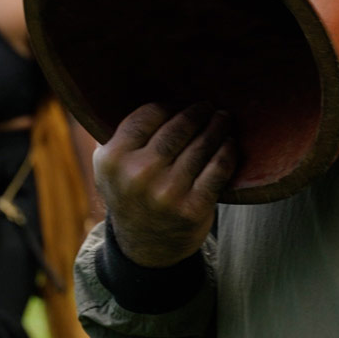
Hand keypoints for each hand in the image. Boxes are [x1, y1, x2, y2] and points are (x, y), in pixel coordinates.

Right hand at [94, 102, 236, 267]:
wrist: (145, 248)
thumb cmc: (130, 193)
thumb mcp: (108, 166)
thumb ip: (119, 134)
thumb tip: (142, 89)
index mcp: (112, 158)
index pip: (149, 114)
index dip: (169, 105)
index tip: (180, 103)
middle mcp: (138, 174)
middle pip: (178, 126)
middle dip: (198, 112)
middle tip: (208, 105)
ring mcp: (167, 192)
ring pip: (201, 145)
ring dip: (217, 126)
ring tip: (223, 118)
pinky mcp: (193, 207)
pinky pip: (218, 168)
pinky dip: (228, 151)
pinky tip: (230, 142)